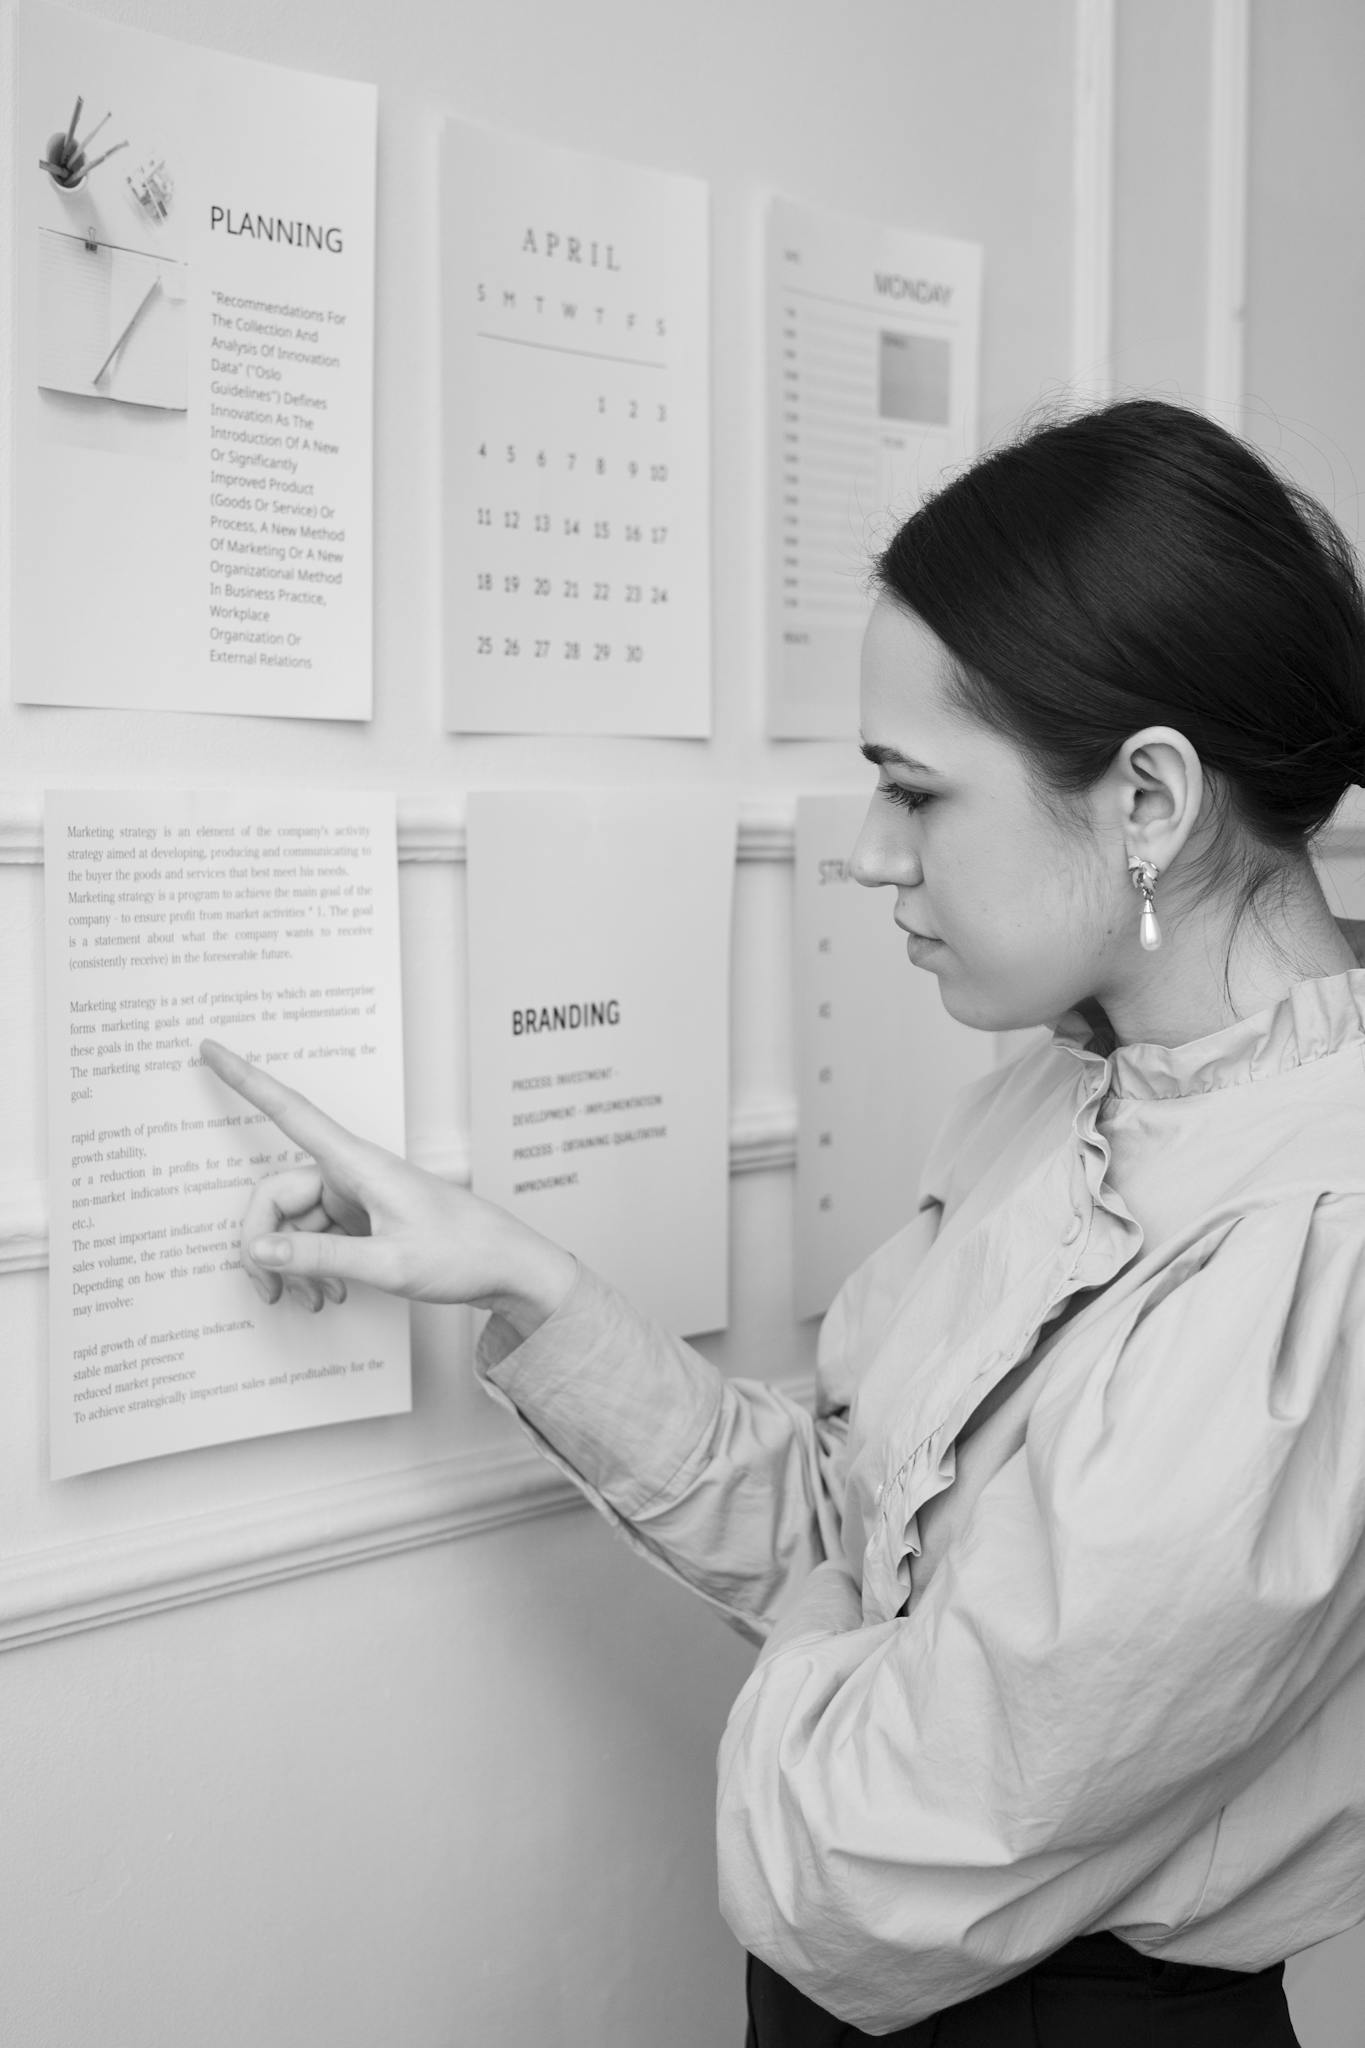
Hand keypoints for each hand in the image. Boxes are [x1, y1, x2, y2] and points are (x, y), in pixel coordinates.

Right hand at [199, 1040, 576, 1335]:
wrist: (507, 1267)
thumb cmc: (462, 1253)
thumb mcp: (388, 1263)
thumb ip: (319, 1258)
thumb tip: (259, 1250)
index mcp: (358, 1164)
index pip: (290, 1110)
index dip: (245, 1079)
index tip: (210, 1048)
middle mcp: (351, 1173)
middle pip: (275, 1195)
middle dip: (263, 1244)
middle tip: (268, 1292)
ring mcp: (354, 1196)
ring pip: (292, 1223)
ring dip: (291, 1265)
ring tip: (313, 1302)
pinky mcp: (361, 1218)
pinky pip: (314, 1237)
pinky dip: (312, 1267)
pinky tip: (329, 1294)